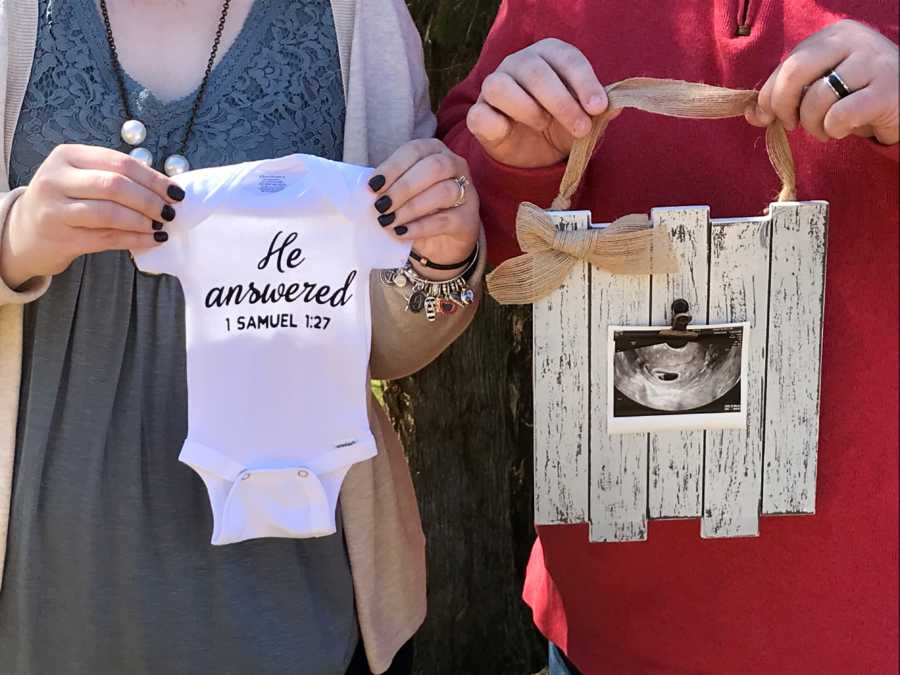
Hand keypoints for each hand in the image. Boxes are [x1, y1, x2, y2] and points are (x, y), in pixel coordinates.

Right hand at [0, 144, 183, 289]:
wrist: (25, 232)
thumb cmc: (65, 201)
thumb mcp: (82, 178)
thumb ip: (116, 176)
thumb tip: (166, 188)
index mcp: (67, 156)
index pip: (119, 162)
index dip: (153, 178)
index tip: (176, 192)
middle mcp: (57, 179)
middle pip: (115, 185)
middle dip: (150, 200)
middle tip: (170, 212)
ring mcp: (55, 209)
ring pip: (110, 213)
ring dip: (143, 221)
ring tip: (161, 226)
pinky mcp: (61, 238)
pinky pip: (107, 238)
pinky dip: (135, 239)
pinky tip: (153, 240)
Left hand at [368, 139, 480, 280]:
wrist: (441, 242)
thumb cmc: (418, 210)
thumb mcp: (401, 193)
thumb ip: (387, 186)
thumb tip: (365, 191)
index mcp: (435, 151)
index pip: (414, 151)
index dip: (392, 167)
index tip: (372, 186)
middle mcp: (455, 166)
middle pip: (433, 167)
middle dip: (403, 187)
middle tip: (380, 205)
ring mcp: (466, 192)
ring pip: (443, 192)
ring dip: (410, 207)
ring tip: (388, 221)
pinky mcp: (468, 219)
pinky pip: (445, 220)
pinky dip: (420, 226)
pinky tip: (402, 232)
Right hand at [466, 38, 608, 168]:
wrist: (533, 154)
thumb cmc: (560, 125)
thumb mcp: (584, 117)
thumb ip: (600, 109)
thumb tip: (617, 106)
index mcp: (548, 54)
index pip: (566, 58)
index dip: (584, 82)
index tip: (598, 108)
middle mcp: (517, 64)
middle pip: (535, 72)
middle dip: (562, 102)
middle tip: (581, 128)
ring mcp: (493, 86)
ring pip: (500, 86)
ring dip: (528, 109)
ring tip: (542, 125)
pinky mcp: (477, 114)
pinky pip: (480, 115)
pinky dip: (497, 124)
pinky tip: (511, 132)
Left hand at [746, 19, 898, 144]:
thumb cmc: (856, 96)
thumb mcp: (819, 89)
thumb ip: (786, 95)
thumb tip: (751, 113)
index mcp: (832, 37)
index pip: (785, 65)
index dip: (768, 97)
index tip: (769, 117)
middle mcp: (852, 41)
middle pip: (794, 73)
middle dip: (783, 107)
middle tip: (791, 125)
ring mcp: (872, 63)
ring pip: (816, 99)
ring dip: (813, 126)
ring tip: (825, 129)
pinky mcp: (886, 90)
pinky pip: (840, 116)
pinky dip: (834, 130)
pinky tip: (844, 128)